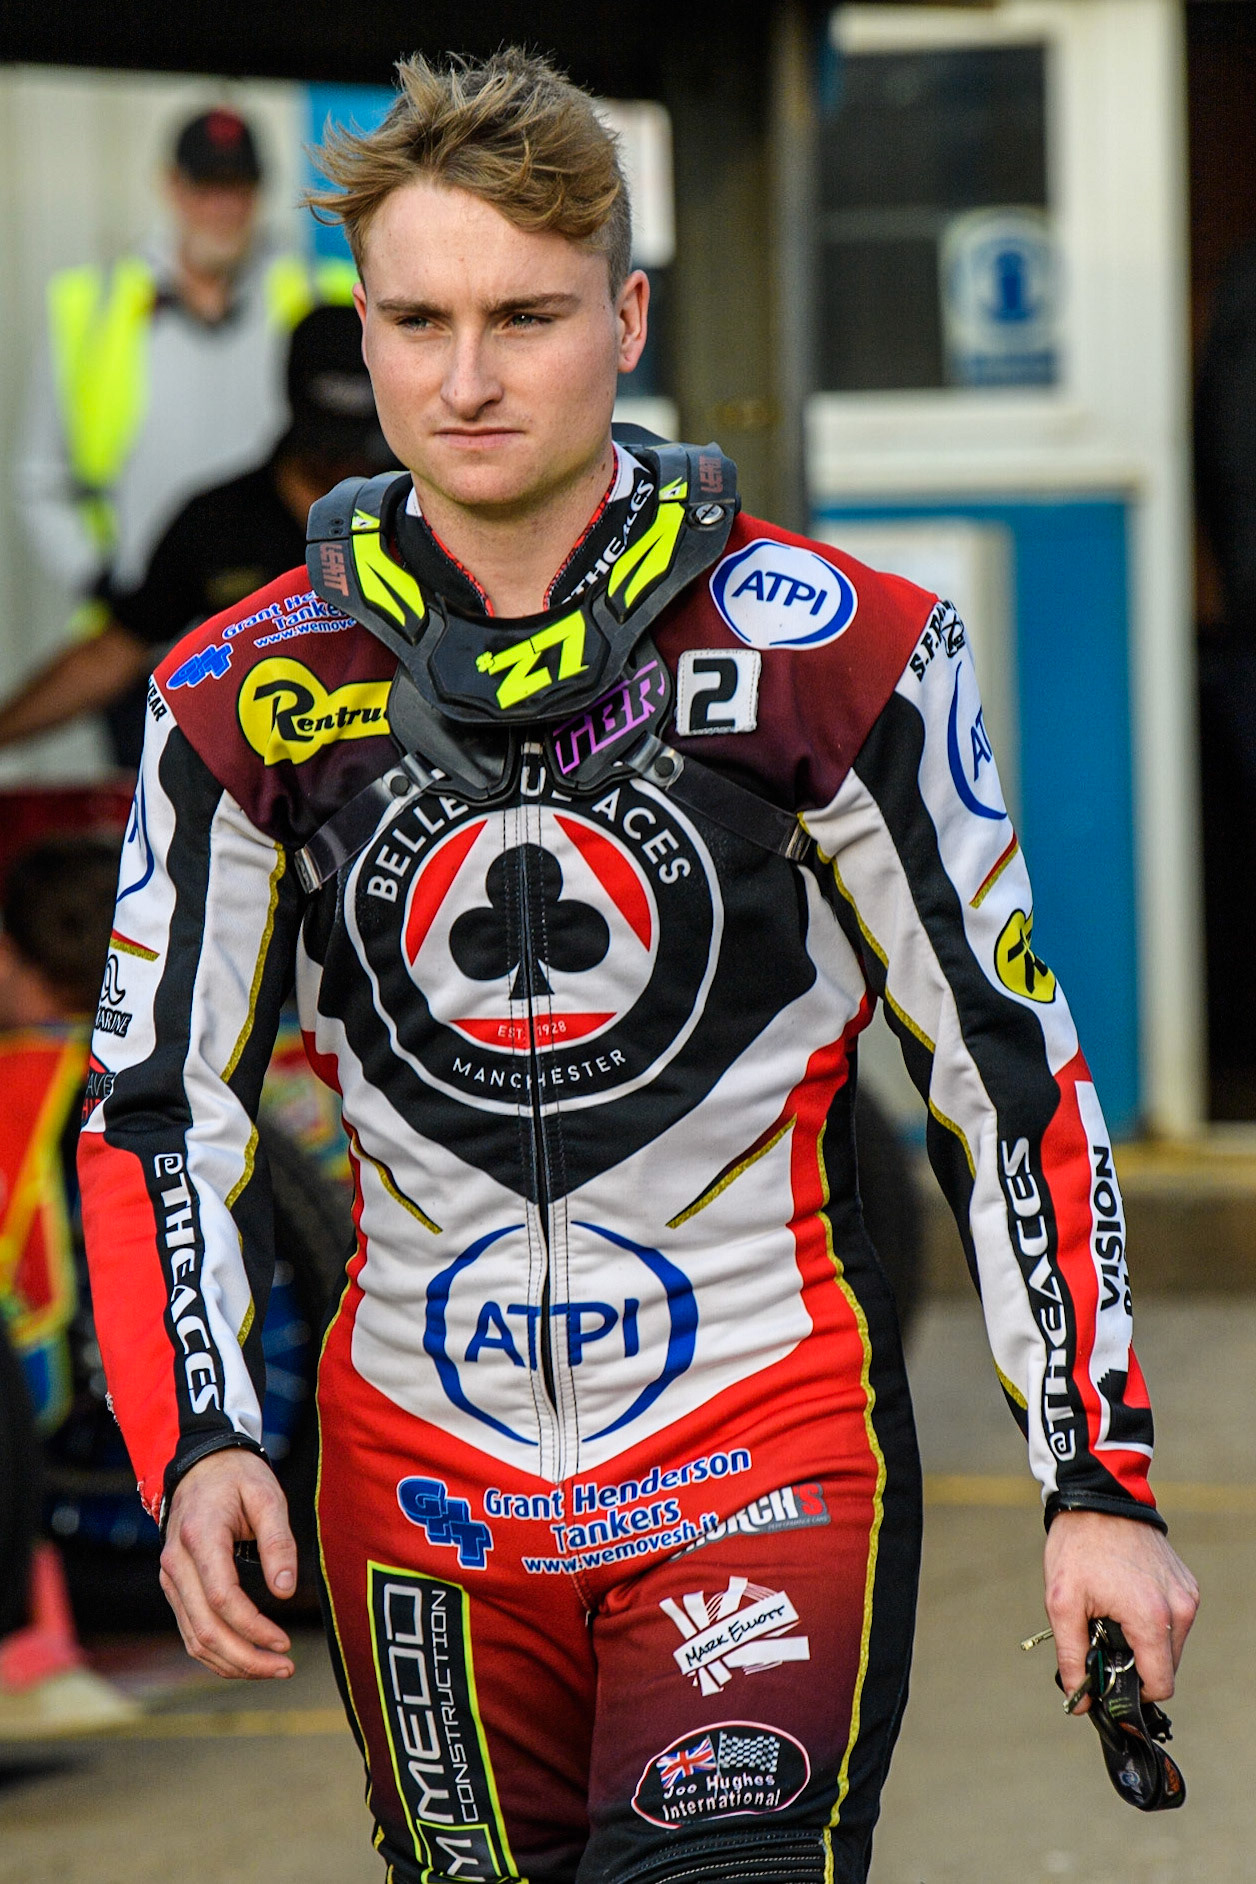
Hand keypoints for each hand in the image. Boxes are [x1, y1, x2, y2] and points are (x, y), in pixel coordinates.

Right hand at [160, 1448, 297, 1679]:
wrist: (201, 1465)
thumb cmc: (239, 1478)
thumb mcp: (267, 1496)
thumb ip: (278, 1542)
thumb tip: (285, 1591)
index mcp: (199, 1537)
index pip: (222, 1597)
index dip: (254, 1627)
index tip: (285, 1643)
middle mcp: (176, 1564)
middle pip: (205, 1629)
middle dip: (246, 1657)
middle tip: (285, 1667)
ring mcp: (170, 1579)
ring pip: (194, 1639)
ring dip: (233, 1662)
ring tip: (273, 1668)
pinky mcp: (175, 1588)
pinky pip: (191, 1631)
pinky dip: (218, 1653)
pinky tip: (248, 1658)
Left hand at [1043, 1509, 1198, 1712]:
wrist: (1097, 1498)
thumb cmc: (1078, 1546)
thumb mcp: (1061, 1604)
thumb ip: (1072, 1657)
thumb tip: (1079, 1702)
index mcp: (1151, 1618)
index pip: (1160, 1686)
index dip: (1133, 1695)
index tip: (1109, 1683)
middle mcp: (1178, 1609)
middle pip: (1164, 1668)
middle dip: (1134, 1665)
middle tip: (1101, 1639)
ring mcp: (1186, 1595)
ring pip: (1169, 1647)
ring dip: (1142, 1643)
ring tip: (1111, 1615)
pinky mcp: (1186, 1585)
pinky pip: (1173, 1621)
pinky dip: (1151, 1622)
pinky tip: (1124, 1599)